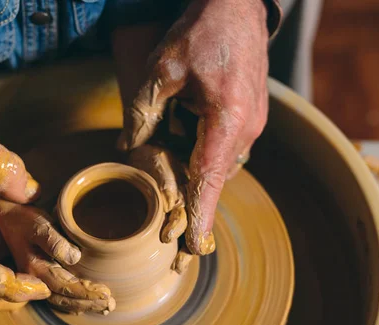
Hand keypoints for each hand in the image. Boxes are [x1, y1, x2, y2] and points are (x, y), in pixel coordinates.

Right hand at [0, 179, 115, 314]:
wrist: (7, 216)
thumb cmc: (24, 219)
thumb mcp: (39, 225)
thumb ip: (55, 241)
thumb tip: (75, 257)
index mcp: (36, 269)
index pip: (66, 287)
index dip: (87, 293)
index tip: (106, 294)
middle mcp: (34, 279)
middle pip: (65, 299)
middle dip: (89, 304)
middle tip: (110, 305)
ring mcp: (35, 280)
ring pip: (61, 301)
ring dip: (83, 306)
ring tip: (103, 308)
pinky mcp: (38, 277)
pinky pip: (56, 296)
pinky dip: (72, 303)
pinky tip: (84, 305)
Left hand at [115, 0, 268, 254]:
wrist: (237, 7)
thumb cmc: (201, 33)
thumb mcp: (162, 69)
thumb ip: (144, 113)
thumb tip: (126, 149)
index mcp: (227, 118)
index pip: (210, 177)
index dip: (199, 214)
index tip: (193, 247)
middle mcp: (245, 129)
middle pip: (211, 177)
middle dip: (188, 201)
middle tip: (168, 228)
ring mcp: (252, 125)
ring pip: (216, 165)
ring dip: (192, 174)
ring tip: (169, 176)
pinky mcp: (249, 120)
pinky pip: (223, 150)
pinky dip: (201, 156)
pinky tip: (183, 143)